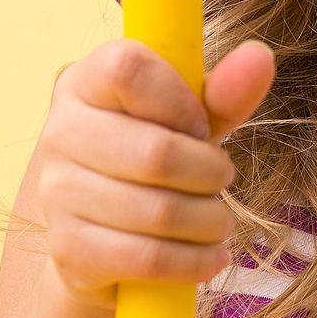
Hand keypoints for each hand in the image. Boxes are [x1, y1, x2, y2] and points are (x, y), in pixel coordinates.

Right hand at [35, 35, 275, 317]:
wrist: (105, 244)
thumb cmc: (155, 166)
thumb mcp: (192, 124)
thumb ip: (224, 93)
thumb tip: (260, 55)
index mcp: (85, 84)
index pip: (129, 68)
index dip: (181, 103)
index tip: (199, 127)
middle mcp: (59, 133)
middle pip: (158, 152)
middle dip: (211, 174)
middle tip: (220, 181)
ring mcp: (56, 194)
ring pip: (160, 211)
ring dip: (211, 221)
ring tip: (216, 220)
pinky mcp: (69, 250)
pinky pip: (149, 258)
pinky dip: (196, 262)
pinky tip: (210, 255)